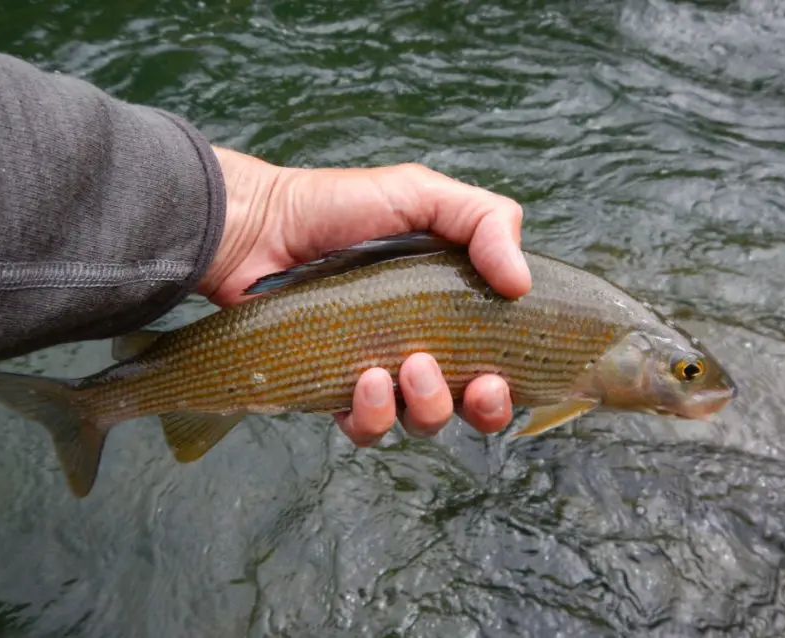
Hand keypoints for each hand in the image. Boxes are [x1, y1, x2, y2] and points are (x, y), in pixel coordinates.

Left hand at [198, 147, 530, 444]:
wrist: (262, 226)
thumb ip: (485, 219)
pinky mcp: (333, 388)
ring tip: (405, 366)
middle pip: (468, 404)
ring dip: (426, 406)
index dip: (508, 384)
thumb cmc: (342, 207)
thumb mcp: (422, 194)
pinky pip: (363, 427)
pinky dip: (372, 416)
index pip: (496, 360)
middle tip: (471, 384)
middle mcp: (420, 345)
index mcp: (450, 307)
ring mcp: (377, 370)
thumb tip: (523, 284)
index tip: (501, 375)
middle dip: (481, 408)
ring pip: (419, 420)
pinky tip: (364, 382)